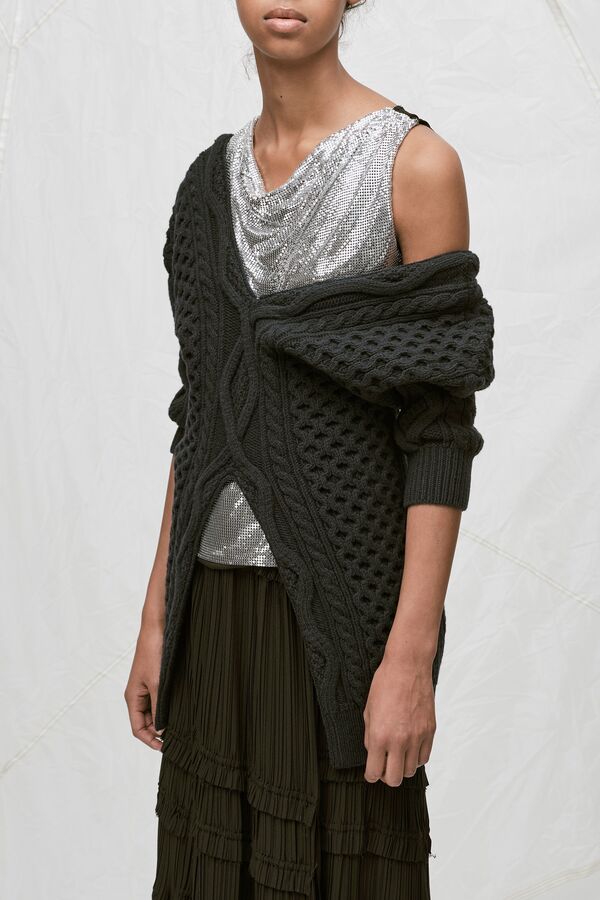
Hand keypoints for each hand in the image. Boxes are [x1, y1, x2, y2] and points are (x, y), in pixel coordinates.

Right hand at [123, 620, 165, 750]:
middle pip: (145, 723)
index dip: (150, 740)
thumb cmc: (154, 653)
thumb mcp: (158, 683)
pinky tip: (178, 712)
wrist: (156, 629)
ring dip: (163, 721)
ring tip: (179, 728)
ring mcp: (145, 689)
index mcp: (132, 698)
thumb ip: (159, 707)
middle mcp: (136, 695)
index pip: (137, 729)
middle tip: (177, 740)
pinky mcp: (153, 682)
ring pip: (152, 713)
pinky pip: (157, 702)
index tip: (165, 748)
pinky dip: (166, 709)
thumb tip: (161, 730)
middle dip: (158, 733)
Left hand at [363, 651, 435, 785]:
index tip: (372, 771)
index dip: (371, 775)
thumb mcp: (368, 710)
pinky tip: (410, 748)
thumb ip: (369, 736)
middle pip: (394, 779)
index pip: (374, 773)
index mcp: (379, 736)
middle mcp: (399, 741)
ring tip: (397, 756)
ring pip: (411, 771)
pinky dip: (416, 758)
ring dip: (402, 767)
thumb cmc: (385, 684)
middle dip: (387, 777)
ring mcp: (417, 737)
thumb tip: (373, 752)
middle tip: (384, 767)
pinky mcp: (430, 731)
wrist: (408, 667)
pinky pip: (424, 757)